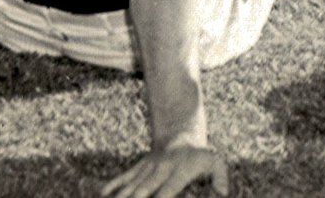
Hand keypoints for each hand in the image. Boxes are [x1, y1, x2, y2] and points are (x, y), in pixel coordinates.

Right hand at [103, 142, 228, 197]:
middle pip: (144, 189)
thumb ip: (220, 179)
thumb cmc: (201, 157)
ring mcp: (148, 166)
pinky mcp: (140, 165)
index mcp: (179, 171)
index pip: (167, 190)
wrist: (182, 134)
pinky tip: (103, 194)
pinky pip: (124, 176)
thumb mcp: (216, 163)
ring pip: (132, 184)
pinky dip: (113, 185)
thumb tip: (222, 194)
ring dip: (121, 195)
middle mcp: (161, 168)